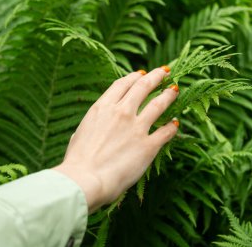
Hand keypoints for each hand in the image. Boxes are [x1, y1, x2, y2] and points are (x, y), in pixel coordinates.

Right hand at [53, 67, 178, 212]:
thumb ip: (91, 127)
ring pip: (159, 104)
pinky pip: (166, 132)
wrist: (84, 180)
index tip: (142, 74)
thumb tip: (91, 128)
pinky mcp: (148, 146)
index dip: (135, 77)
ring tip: (174, 91)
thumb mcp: (79, 135)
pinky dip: (172, 127)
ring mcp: (137, 128)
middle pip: (143, 87)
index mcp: (103, 108)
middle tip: (165, 72)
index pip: (123, 84)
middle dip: (156, 76)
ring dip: (168, 95)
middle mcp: (122, 112)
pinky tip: (175, 124)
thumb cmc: (77, 161)